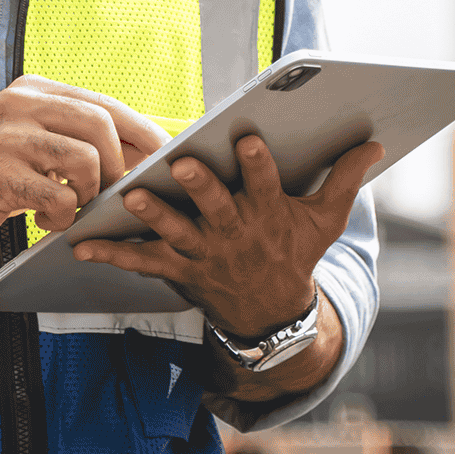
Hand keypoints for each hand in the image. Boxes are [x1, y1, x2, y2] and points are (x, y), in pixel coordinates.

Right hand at [0, 75, 169, 245]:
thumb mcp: (27, 138)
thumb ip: (71, 134)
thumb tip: (141, 147)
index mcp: (32, 90)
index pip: (104, 103)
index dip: (141, 131)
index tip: (165, 155)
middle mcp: (20, 104)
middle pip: (101, 125)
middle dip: (120, 166)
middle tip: (113, 194)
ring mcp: (8, 137)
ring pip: (85, 160)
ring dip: (89, 194)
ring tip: (70, 206)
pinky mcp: (0, 174)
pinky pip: (58, 196)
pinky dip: (60, 216)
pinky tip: (42, 219)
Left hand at [71, 135, 383, 338]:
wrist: (271, 314)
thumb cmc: (295, 253)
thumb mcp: (324, 219)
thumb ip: (345, 178)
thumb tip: (374, 143)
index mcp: (270, 215)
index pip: (267, 185)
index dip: (257, 164)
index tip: (247, 139)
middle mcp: (235, 234)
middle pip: (217, 208)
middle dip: (201, 187)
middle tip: (183, 164)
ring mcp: (204, 254)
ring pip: (177, 233)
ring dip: (153, 216)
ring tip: (129, 198)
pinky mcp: (178, 270)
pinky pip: (141, 262)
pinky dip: (111, 255)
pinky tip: (80, 245)